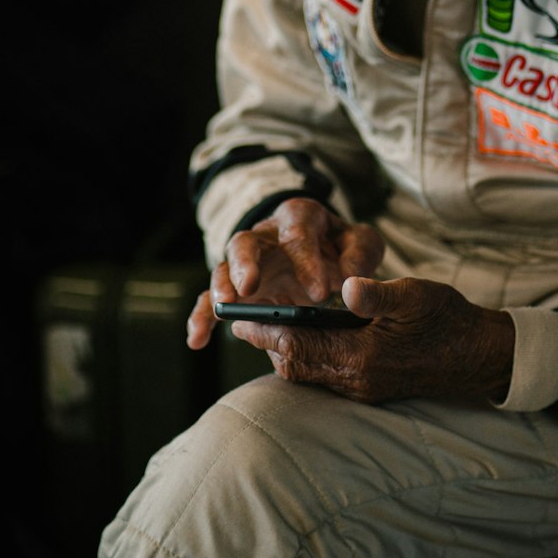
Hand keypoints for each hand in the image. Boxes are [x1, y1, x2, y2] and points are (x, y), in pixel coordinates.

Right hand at [186, 198, 384, 348]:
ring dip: (221, 288)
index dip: (306, 261)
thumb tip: (351, 279)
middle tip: (249, 288)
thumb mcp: (361, 243)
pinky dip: (202, 318)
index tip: (319, 292)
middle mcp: (266, 237)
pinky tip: (197, 339)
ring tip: (224, 307)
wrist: (325, 254)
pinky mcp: (237, 289)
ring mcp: (247, 264)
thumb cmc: (343, 247)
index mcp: (299, 218)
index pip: (298, 233)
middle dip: (245, 264)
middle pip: (246, 242)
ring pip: (224, 268)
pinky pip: (212, 300)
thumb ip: (360, 255)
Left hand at [231, 275, 514, 404]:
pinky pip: (326, 377)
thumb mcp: (415, 295)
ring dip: (288, 354)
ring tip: (273, 328)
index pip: (297, 348)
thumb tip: (344, 286)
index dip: (265, 333)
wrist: (480, 356)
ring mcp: (364, 388)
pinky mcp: (372, 388)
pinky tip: (311, 338)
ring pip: (309, 375)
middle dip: (269, 346)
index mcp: (361, 357)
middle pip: (295, 368)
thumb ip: (376, 293)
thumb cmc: (448, 320)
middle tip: (247, 322)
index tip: (239, 319)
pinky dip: (309, 359)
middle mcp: (356, 379)